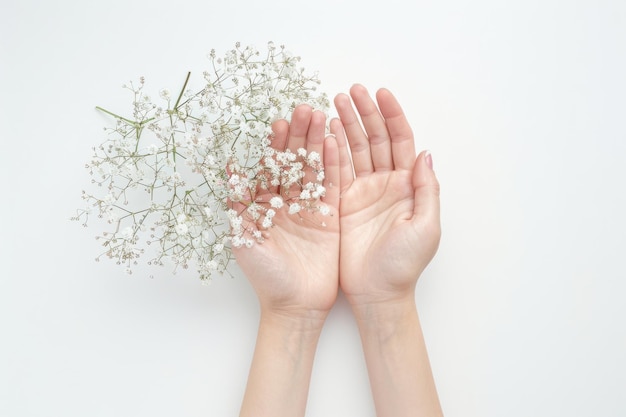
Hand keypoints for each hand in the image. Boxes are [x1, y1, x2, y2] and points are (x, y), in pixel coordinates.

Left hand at [236, 105, 341, 416]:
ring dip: (318, 144)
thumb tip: (228, 168)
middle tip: (305, 109)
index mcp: (264, 205)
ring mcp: (310, 208)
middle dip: (299, 136)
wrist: (295, 304)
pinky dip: (335, 166)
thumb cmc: (265, 276)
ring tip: (322, 117)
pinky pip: (333, 187)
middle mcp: (287, 202)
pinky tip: (337, 143)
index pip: (271, 168)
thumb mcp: (244, 238)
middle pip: (294, 162)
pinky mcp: (330, 217)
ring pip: (314, 169)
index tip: (280, 122)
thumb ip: (239, 203)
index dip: (276, 145)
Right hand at [332, 84, 440, 306]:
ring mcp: (363, 192)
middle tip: (350, 91)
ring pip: (355, 151)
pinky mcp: (342, 203)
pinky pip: (336, 171)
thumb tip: (426, 154)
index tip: (380, 94)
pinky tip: (323, 132)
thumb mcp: (426, 227)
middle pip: (376, 139)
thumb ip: (427, 190)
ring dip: (345, 126)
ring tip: (332, 102)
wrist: (378, 293)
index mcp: (408, 185)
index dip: (392, 116)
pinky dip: (330, 151)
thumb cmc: (405, 265)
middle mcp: (385, 183)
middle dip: (364, 114)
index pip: (402, 141)